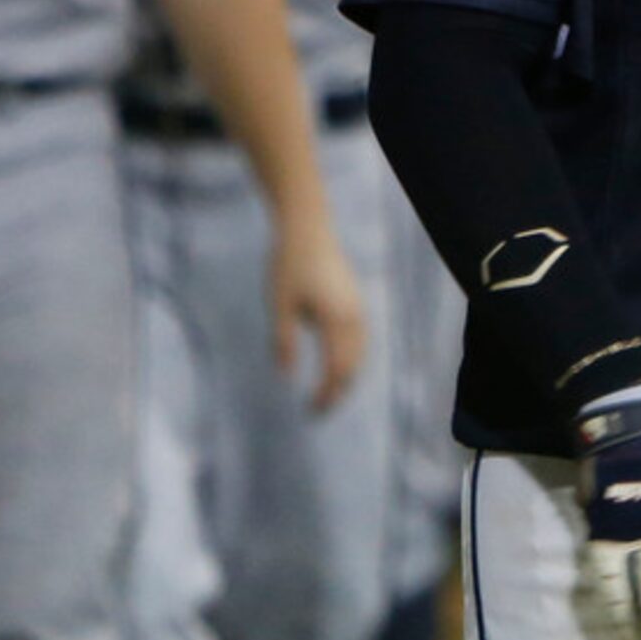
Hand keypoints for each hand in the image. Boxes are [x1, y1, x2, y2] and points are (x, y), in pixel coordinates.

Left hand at [271, 221, 366, 412]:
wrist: (308, 227)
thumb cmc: (288, 264)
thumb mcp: (280, 305)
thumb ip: (284, 342)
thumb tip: (287, 376)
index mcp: (335, 321)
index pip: (336, 371)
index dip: (326, 395)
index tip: (310, 412)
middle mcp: (353, 317)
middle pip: (352, 367)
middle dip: (337, 393)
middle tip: (318, 411)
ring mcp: (358, 308)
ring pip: (360, 354)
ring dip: (346, 377)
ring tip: (328, 393)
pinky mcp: (355, 300)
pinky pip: (361, 340)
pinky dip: (351, 359)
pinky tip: (337, 364)